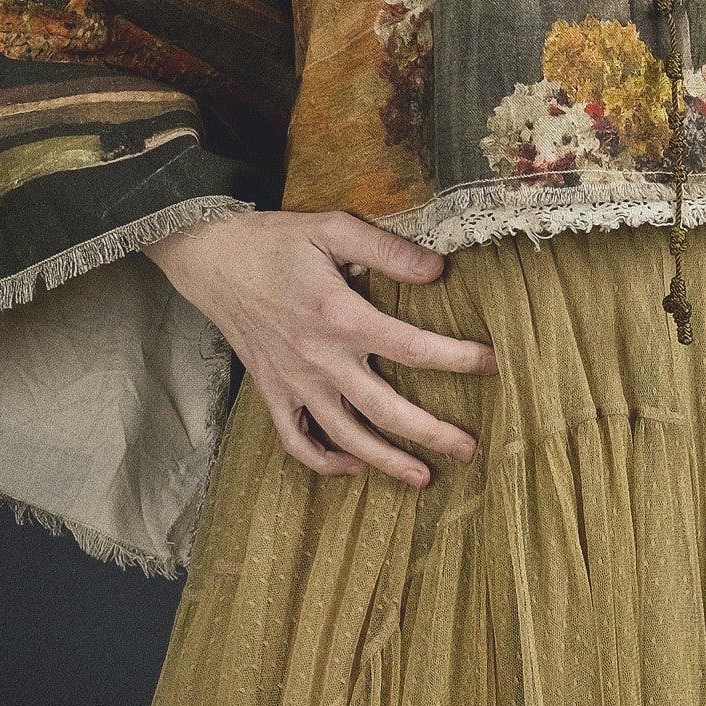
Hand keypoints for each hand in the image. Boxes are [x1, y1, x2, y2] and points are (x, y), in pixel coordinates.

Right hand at [143, 209, 497, 485]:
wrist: (210, 258)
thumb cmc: (275, 241)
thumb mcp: (333, 228)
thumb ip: (388, 250)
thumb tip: (438, 271)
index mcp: (340, 316)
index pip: (413, 347)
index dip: (458, 359)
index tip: (494, 364)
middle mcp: (319, 359)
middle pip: (386, 409)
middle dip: (433, 433)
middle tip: (471, 450)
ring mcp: (293, 383)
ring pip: (346, 437)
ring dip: (386, 461)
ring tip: (424, 477)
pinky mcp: (271, 392)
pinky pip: (298, 441)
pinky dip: (324, 461)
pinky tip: (352, 466)